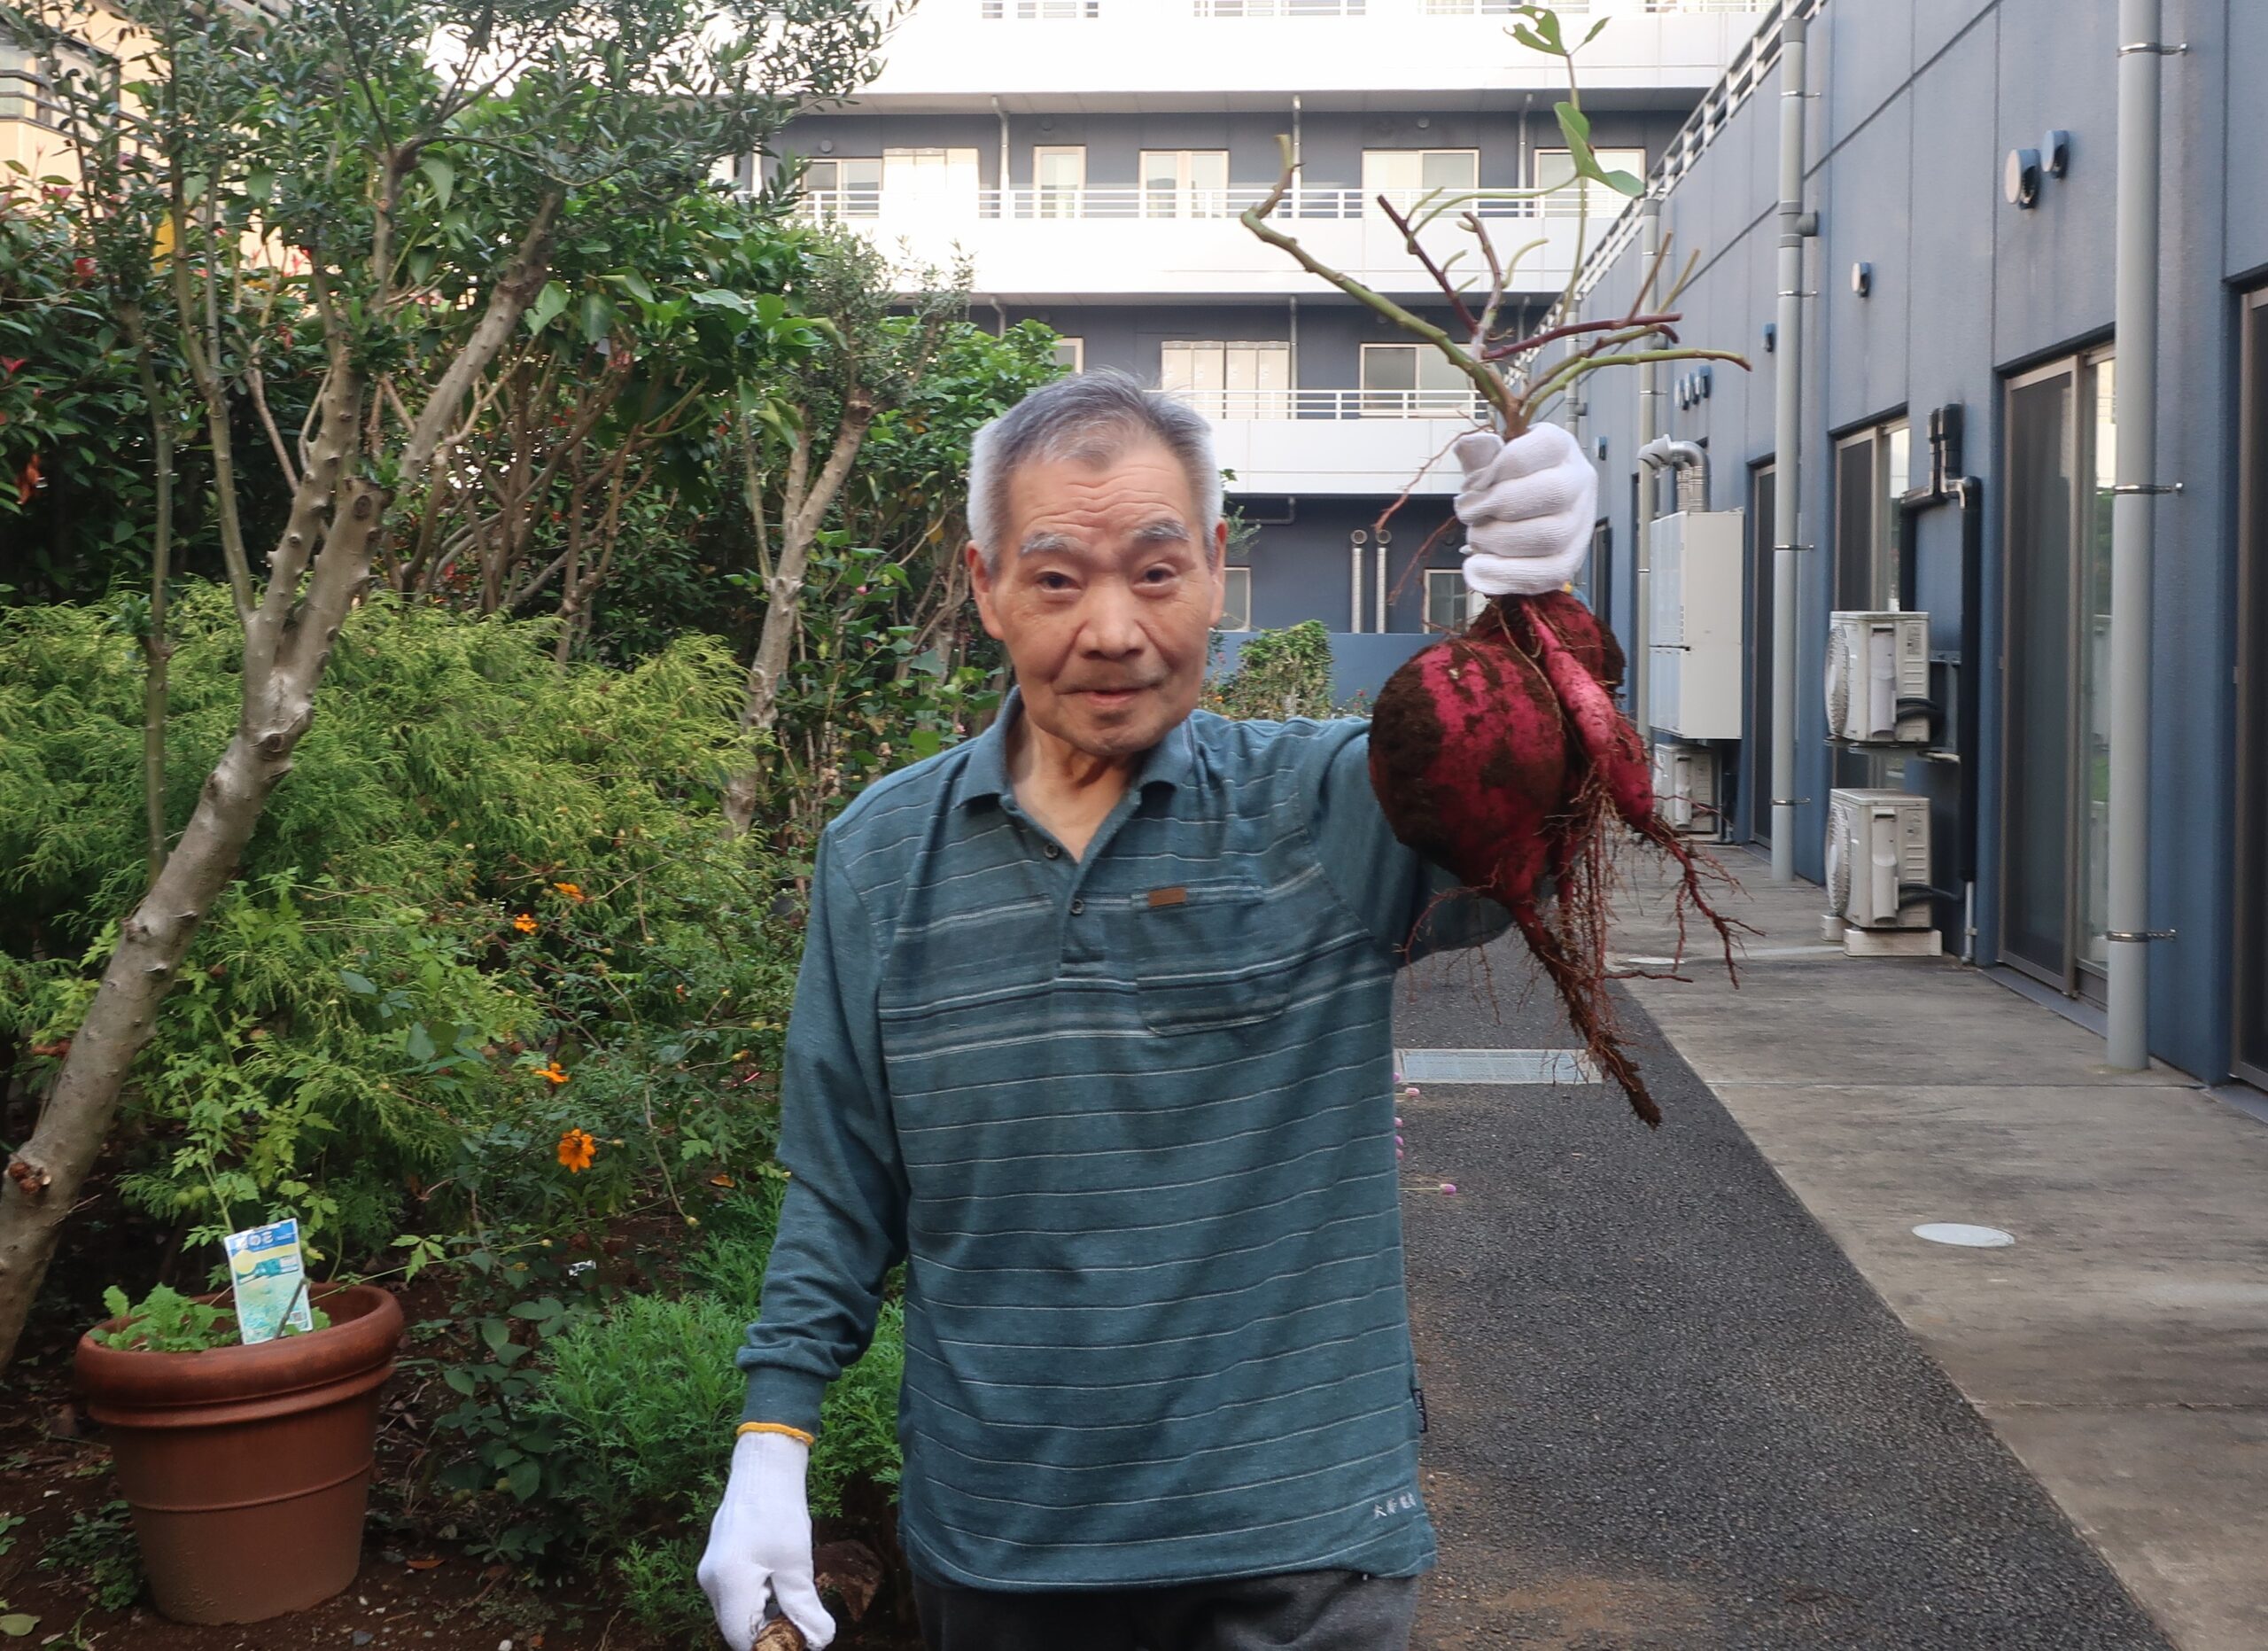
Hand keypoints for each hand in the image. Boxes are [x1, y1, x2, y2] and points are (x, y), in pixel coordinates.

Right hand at [697, 1430, 836, 1650]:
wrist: (763, 1467)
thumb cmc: (780, 1510)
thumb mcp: (797, 1562)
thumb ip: (804, 1607)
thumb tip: (818, 1642)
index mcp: (727, 1584)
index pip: (743, 1639)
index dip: (772, 1646)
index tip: (801, 1639)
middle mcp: (711, 1583)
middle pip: (738, 1628)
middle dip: (771, 1633)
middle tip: (804, 1621)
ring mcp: (710, 1572)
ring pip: (736, 1613)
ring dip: (765, 1617)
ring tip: (795, 1600)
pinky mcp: (717, 1563)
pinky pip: (735, 1595)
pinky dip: (757, 1600)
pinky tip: (780, 1585)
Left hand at [1451, 423, 1596, 596]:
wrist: (1527, 512)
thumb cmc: (1508, 482)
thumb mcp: (1493, 459)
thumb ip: (1479, 455)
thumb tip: (1466, 446)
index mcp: (1562, 448)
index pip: (1546, 446)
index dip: (1503, 466)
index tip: (1473, 483)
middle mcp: (1579, 481)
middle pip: (1553, 492)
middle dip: (1499, 505)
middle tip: (1467, 512)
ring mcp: (1581, 522)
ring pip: (1551, 536)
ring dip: (1500, 541)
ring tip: (1475, 537)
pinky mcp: (1572, 558)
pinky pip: (1549, 574)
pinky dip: (1507, 575)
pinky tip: (1478, 569)